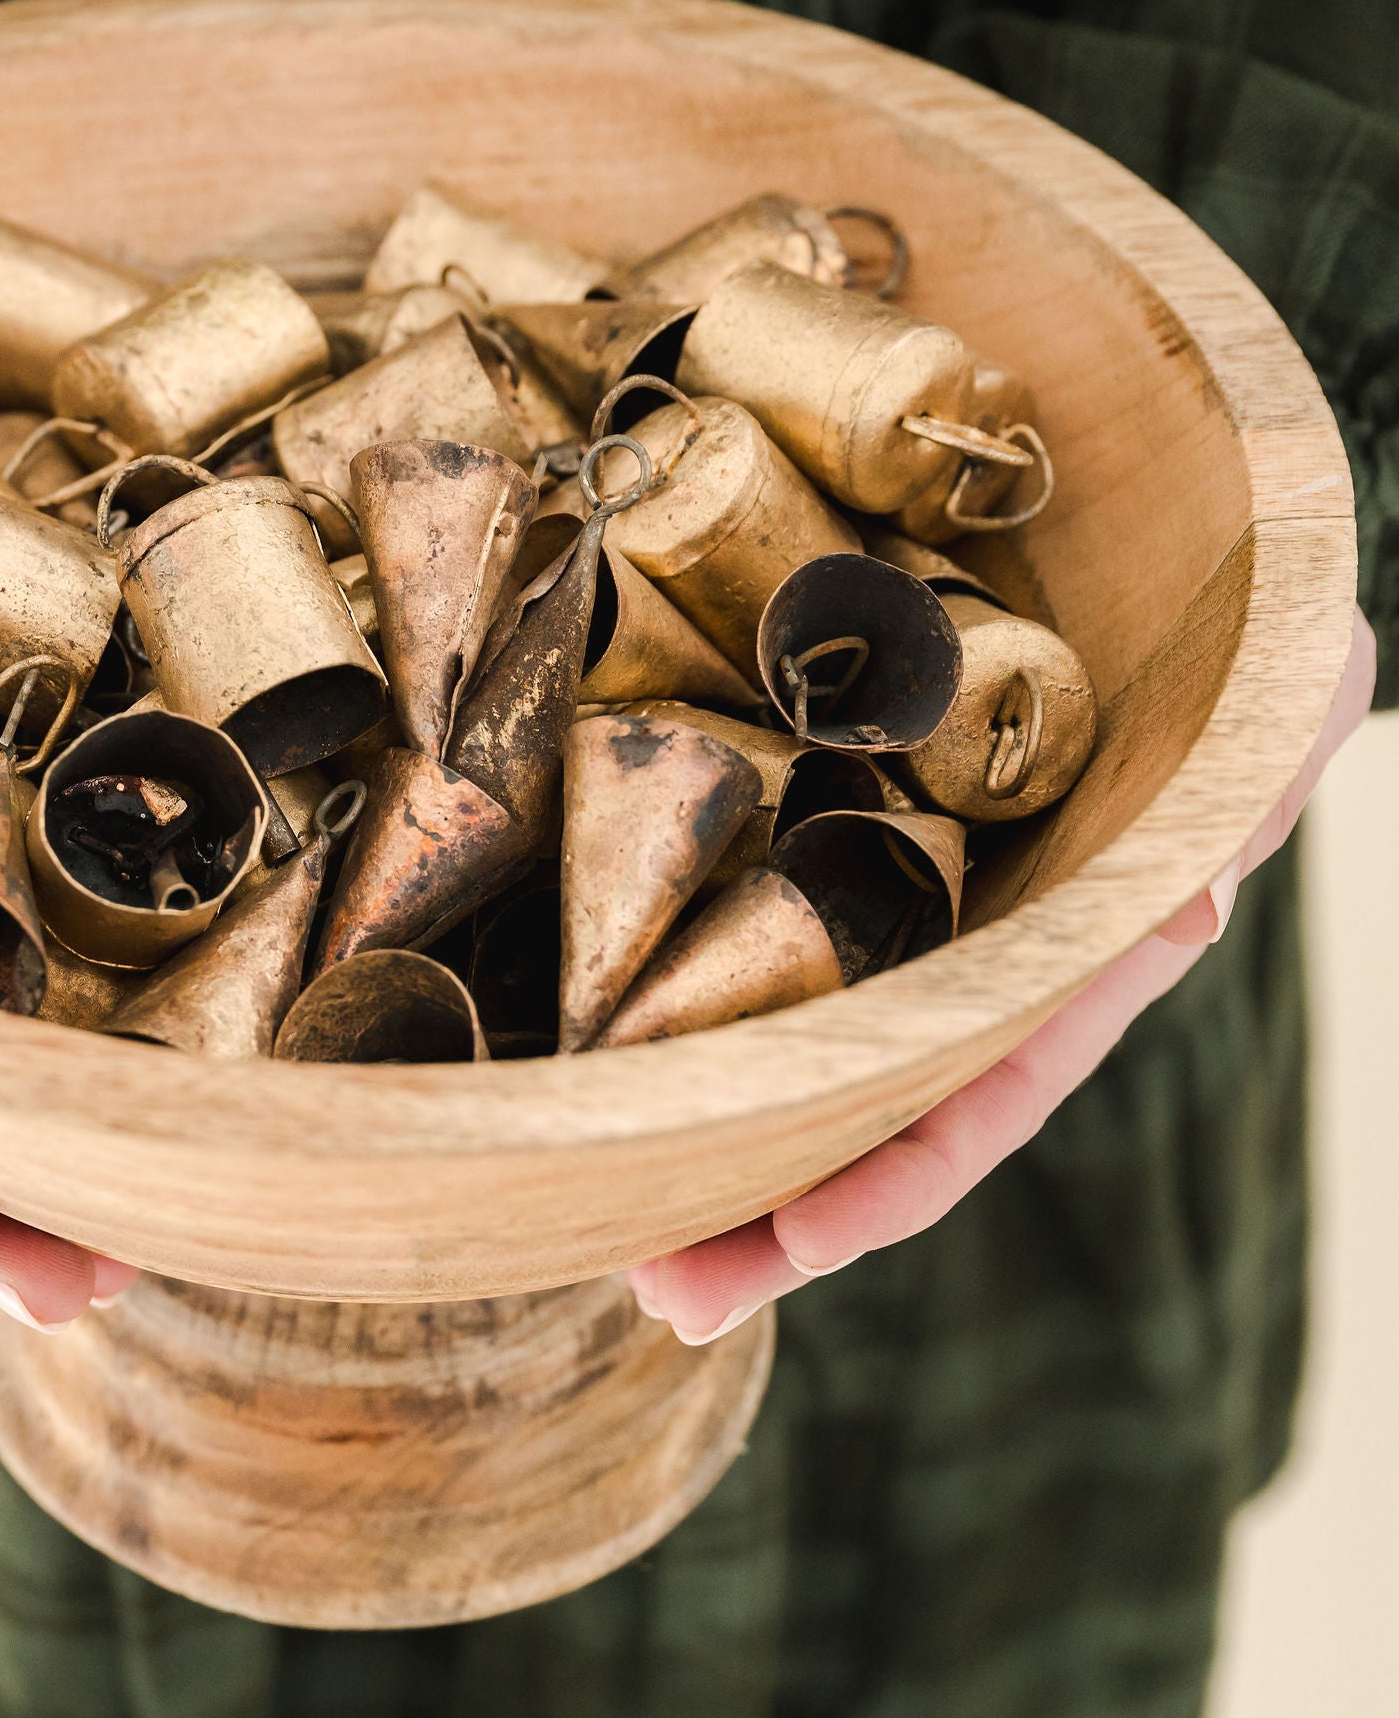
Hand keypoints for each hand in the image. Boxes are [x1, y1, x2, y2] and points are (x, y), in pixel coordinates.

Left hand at [629, 605, 1377, 1344]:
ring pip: (803, 1057)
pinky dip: (698, 1020)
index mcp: (1068, 958)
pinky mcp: (832, 855)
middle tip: (667, 1292)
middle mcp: (974, 964)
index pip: (986, 1096)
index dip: (901, 1177)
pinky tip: (617, 1079)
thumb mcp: (1259, 713)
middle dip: (772, 1216)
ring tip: (616, 1229)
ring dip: (713, 1145)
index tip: (803, 1241)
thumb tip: (1185, 911)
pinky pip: (761, 950)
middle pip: (871, 1115)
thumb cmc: (1221, 648)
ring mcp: (898, 918)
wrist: (1144, 584)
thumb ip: (1237, 810)